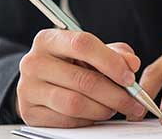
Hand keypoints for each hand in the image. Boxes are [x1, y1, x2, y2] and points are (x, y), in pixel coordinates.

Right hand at [17, 29, 147, 126]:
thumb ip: (114, 53)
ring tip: (114, 108)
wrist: (39, 82)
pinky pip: (66, 121)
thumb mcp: (90, 52)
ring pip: (75, 104)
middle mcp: (33, 62)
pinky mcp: (29, 112)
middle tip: (133, 102)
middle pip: (82, 79)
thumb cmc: (69, 64)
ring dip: (102, 109)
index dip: (111, 62)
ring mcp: (28, 89)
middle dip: (115, 94)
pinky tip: (94, 114)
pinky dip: (87, 120)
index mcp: (48, 39)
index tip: (129, 78)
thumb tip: (132, 63)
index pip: (82, 44)